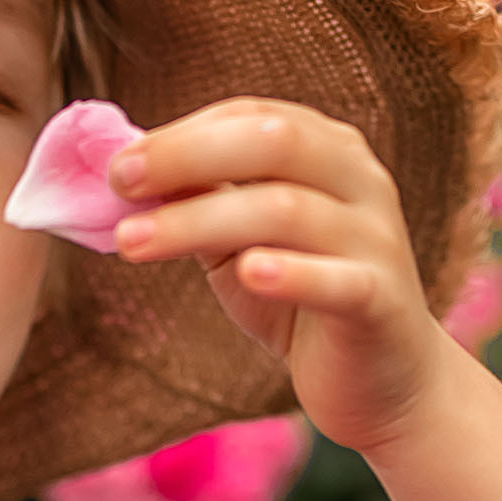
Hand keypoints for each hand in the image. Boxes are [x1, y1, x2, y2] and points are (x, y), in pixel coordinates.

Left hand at [110, 99, 501, 500]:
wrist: (385, 384)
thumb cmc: (302, 302)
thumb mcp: (240, 246)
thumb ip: (199, 205)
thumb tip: (125, 174)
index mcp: (327, 152)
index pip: (252, 116)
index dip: (181, 133)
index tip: (116, 165)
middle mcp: (361, 181)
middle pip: (273, 142)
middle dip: (188, 155)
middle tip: (119, 182)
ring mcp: (376, 239)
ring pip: (288, 210)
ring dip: (200, 220)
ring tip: (131, 243)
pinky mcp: (382, 303)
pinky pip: (337, 281)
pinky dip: (292, 273)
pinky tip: (248, 273)